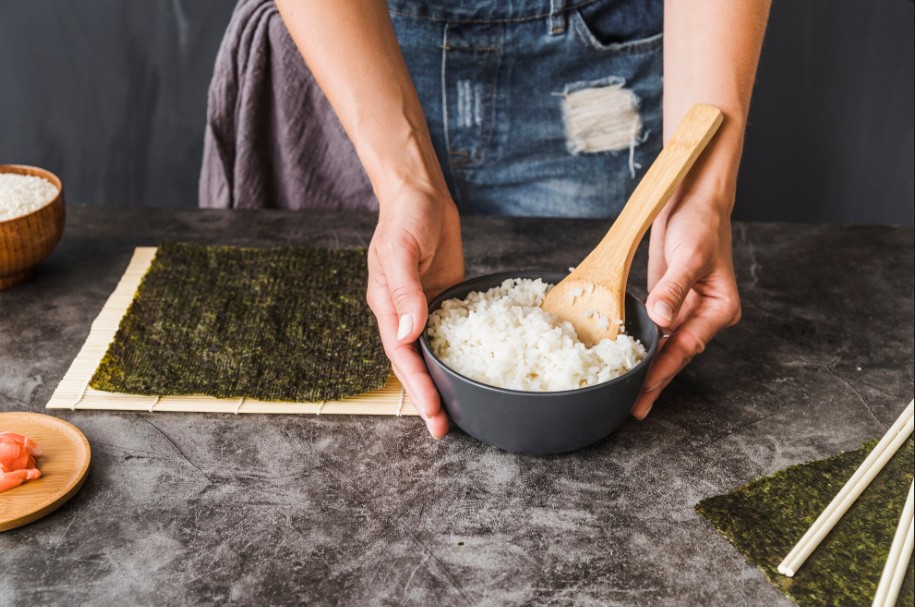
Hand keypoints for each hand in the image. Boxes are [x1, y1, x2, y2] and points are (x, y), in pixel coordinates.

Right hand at [366, 185, 463, 438]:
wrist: (421, 194)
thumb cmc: (405, 217)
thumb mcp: (401, 249)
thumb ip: (405, 290)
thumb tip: (409, 332)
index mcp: (387, 307)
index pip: (401, 356)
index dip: (416, 387)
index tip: (432, 412)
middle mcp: (405, 314)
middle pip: (415, 364)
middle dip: (428, 398)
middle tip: (444, 428)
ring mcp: (425, 308)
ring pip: (433, 355)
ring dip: (444, 383)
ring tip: (458, 412)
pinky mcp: (446, 300)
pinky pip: (453, 333)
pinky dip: (461, 354)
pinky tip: (478, 371)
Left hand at [631, 188, 741, 419]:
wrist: (695, 199)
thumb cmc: (701, 223)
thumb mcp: (690, 255)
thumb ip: (674, 288)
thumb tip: (662, 318)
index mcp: (720, 309)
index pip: (686, 346)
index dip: (664, 370)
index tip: (644, 392)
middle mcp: (704, 315)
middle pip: (675, 354)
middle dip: (653, 381)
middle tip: (632, 409)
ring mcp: (685, 310)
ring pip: (663, 346)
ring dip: (645, 366)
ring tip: (624, 393)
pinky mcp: (667, 301)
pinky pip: (653, 330)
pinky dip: (640, 345)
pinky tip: (625, 360)